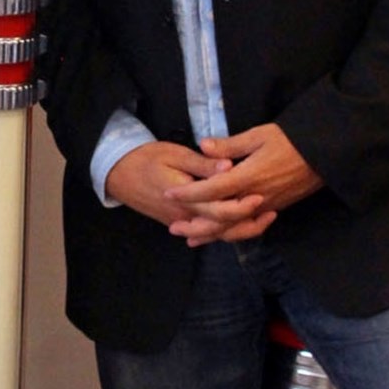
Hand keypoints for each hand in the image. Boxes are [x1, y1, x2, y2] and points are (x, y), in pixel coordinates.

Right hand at [105, 140, 265, 231]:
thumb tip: (228, 167)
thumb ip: (202, 164)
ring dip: (240, 230)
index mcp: (186, 200)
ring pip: (215, 234)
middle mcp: (185, 217)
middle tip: (271, 212)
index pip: (221, 210)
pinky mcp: (178, 223)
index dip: (243, 206)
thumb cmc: (146, 158)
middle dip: (248, 222)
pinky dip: (223, 231)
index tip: (263, 196)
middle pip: (223, 228)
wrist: (117, 173)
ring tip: (263, 220)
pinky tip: (239, 226)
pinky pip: (205, 232)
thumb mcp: (174, 154)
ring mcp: (181, 223)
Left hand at [166, 123, 321, 245]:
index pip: (211, 190)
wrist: (324, 154)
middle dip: (194, 224)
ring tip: (190, 238)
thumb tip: (203, 146)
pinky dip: (232, 234)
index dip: (188, 194)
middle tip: (172, 227)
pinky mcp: (275, 209)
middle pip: (219, 219)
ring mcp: (266, 207)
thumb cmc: (291, 139)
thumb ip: (229, 145)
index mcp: (248, 176)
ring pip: (234, 229)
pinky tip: (221, 235)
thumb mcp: (258, 135)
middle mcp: (255, 197)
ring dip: (211, 235)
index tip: (169, 195)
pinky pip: (249, 228)